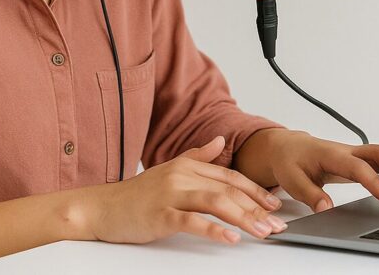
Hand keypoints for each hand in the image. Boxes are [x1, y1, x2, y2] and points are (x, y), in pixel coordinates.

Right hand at [83, 135, 287, 244]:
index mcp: (187, 166)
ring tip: (262, 233)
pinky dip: (213, 230)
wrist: (102, 207)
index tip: (274, 205)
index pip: (230, 177)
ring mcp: (171, 194)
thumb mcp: (169, 169)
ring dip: (243, 218)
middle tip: (276, 224)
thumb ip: (198, 156)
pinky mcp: (160, 214)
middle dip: (256, 208)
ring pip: (216, 203)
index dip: (255, 191)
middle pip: (228, 190)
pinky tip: (230, 238)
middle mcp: (182, 176)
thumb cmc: (137, 195)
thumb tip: (220, 141)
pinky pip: (192, 222)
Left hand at [265, 130, 378, 212]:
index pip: (358, 167)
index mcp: (330, 154)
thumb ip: (310, 194)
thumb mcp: (291, 179)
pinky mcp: (355, 159)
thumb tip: (327, 208)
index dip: (374, 182)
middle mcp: (346, 151)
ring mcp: (352, 154)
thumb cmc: (289, 160)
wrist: (286, 147)